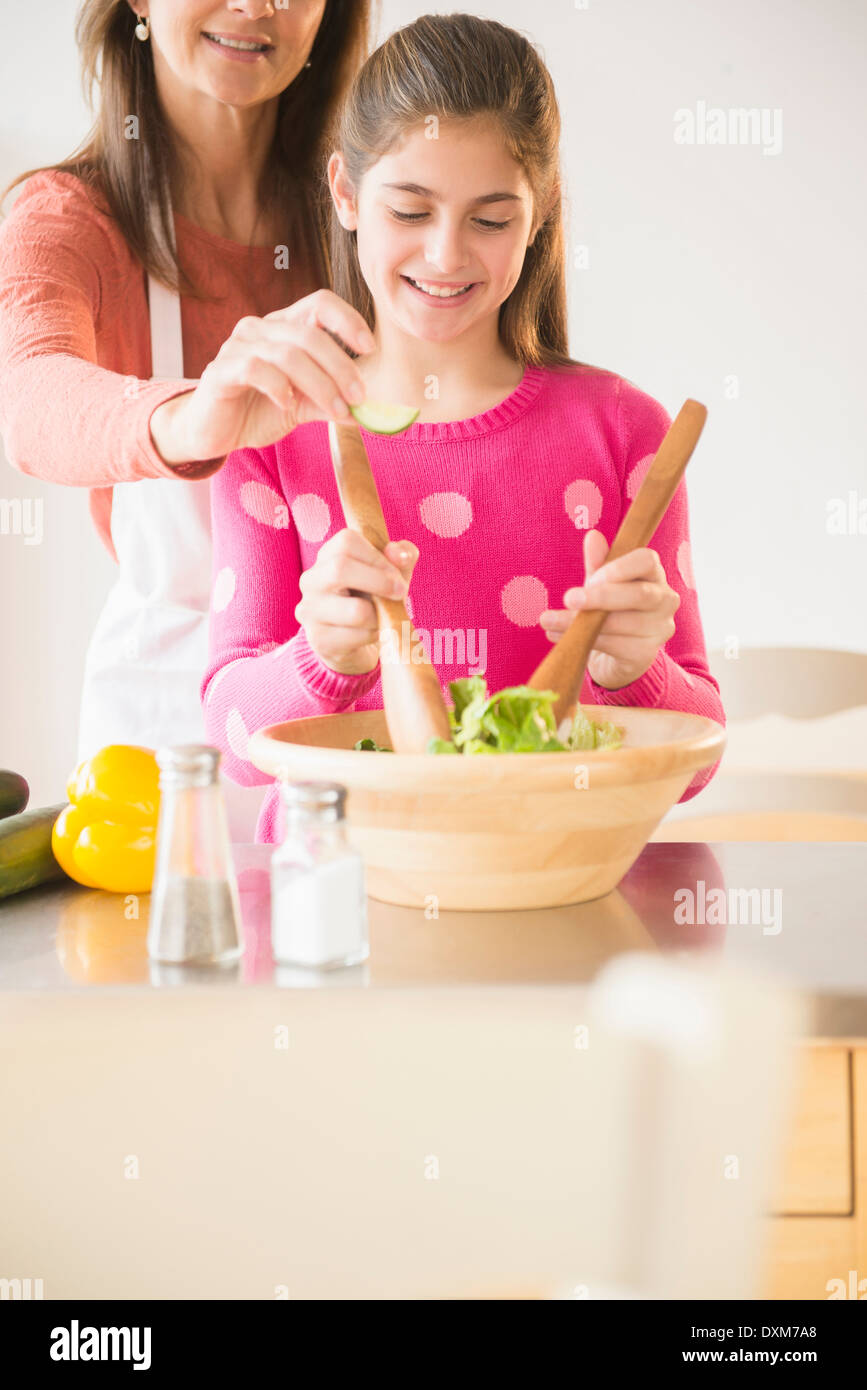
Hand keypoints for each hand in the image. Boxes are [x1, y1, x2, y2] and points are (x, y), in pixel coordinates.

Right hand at [150, 290, 375, 464]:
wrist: (213, 434)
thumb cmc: (258, 411)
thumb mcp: (304, 407)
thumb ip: (332, 402)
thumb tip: (371, 410)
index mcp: (284, 328)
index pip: (320, 303)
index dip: (348, 320)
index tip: (369, 349)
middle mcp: (261, 329)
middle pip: (310, 334)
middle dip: (341, 367)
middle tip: (359, 397)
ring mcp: (238, 346)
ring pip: (288, 354)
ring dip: (320, 384)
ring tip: (336, 410)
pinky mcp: (221, 370)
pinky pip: (256, 369)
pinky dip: (279, 387)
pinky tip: (288, 405)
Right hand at [295, 530, 418, 674]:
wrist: (356, 642)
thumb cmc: (374, 599)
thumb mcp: (391, 574)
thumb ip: (401, 557)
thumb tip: (401, 554)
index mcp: (327, 556)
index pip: (346, 542)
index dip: (377, 557)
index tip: (396, 574)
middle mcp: (311, 580)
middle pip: (340, 568)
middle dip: (380, 581)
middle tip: (401, 593)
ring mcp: (310, 610)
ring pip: (355, 610)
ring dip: (380, 615)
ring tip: (383, 617)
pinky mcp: (318, 638)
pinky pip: (356, 636)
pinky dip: (373, 635)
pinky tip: (370, 633)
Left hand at [539, 529, 679, 689]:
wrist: (618, 654)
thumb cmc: (612, 610)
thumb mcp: (601, 584)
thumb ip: (598, 563)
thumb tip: (593, 536)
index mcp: (654, 575)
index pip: (647, 560)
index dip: (619, 568)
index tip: (592, 577)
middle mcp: (665, 600)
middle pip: (640, 595)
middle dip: (602, 597)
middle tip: (568, 598)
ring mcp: (660, 628)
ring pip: (622, 623)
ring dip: (581, 622)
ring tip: (549, 621)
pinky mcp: (646, 654)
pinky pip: (614, 646)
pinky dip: (584, 640)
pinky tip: (557, 635)